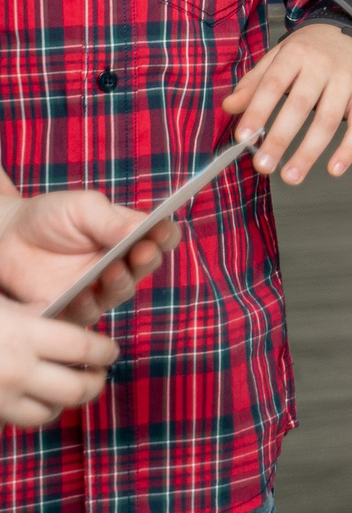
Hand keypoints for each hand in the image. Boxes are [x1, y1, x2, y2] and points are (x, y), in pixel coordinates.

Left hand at [0, 193, 176, 325]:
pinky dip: (88, 305)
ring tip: (108, 272)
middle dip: (146, 259)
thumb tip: (144, 228)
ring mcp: (98, 287)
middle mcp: (120, 261)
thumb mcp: (83, 208)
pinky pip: (89, 314)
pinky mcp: (73, 307)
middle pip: (147, 266)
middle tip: (139, 252)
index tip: (160, 231)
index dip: (165, 236)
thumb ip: (112, 220)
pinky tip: (81, 294)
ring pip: (122, 292)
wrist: (6, 236)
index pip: (161, 237)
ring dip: (120, 283)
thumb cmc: (49, 216)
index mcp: (129, 233)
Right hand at [0, 303, 117, 429]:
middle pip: (75, 389)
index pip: (83, 349)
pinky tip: (30, 400)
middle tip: (98, 376)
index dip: (104, 352)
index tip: (110, 351)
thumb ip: (29, 310)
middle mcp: (15, 371)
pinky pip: (13, 424)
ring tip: (66, 390)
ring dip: (62, 403)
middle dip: (94, 384)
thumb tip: (56, 314)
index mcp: (24, 335)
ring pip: (46, 414)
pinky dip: (28, 414)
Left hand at [222, 24, 351, 183]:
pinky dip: (349, 149)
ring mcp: (348, 80)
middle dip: (280, 139)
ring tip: (291, 176)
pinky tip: (334, 168)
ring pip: (329, 120)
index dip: (258, 111)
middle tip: (264, 166)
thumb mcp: (278, 57)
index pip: (274, 84)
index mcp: (296, 55)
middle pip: (301, 105)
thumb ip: (254, 83)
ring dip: (309, 152)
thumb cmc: (309, 50)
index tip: (244, 138)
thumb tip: (230, 106)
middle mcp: (324, 65)